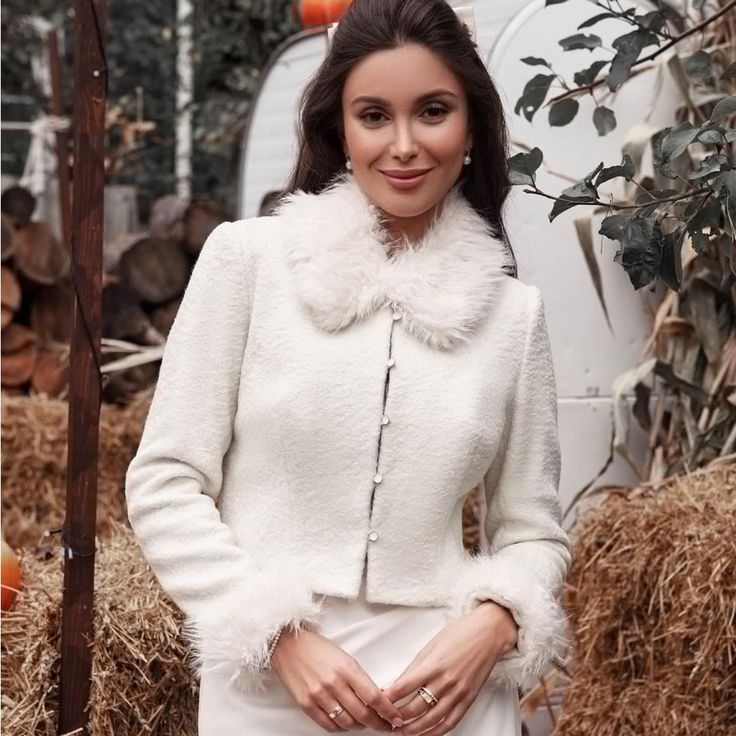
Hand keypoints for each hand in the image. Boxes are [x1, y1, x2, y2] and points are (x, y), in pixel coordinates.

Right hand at [270, 627, 406, 732]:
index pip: (374, 696)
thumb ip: (358, 677)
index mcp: (347, 667)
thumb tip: (375, 698)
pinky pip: (328, 725)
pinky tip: (345, 723)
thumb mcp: (344, 657)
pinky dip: (340, 728)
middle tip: (385, 726)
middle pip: (363, 713)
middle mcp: (333, 683)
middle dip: (378, 723)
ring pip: (347, 722)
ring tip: (365, 724)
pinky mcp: (305, 704)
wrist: (288, 645)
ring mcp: (318, 695)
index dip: (388, 711)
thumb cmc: (318, 648)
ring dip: (360, 727)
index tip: (396, 718)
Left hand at [380, 601, 517, 735]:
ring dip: (413, 730)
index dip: (388, 698)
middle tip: (384, 721)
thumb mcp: (432, 645)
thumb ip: (416, 666)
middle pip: (415, 707)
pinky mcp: (468, 699)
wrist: (488, 633)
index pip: (403, 687)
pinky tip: (425, 735)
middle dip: (397, 717)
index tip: (377, 703)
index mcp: (433, 665)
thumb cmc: (459, 634)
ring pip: (431, 720)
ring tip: (400, 733)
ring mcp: (458, 693)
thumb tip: (398, 684)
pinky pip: (450, 722)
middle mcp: (445, 682)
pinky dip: (436, 732)